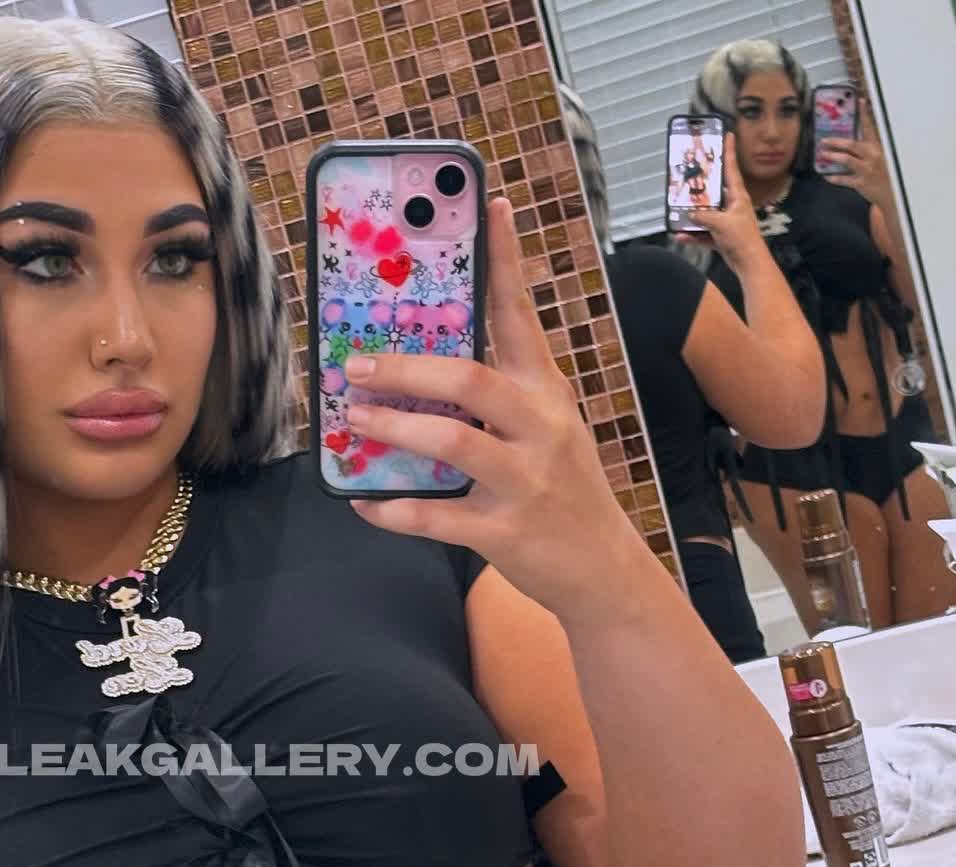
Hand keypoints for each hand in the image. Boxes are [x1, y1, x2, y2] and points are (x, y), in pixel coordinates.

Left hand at [342, 196, 646, 619]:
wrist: (603, 570)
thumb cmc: (561, 491)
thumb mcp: (546, 432)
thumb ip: (499, 399)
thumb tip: (419, 370)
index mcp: (546, 392)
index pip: (521, 315)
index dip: (504, 261)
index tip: (490, 206)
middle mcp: (540, 428)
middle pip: (469, 379)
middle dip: (405, 369)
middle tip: (354, 364)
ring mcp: (524, 481)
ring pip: (452, 442)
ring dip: (392, 429)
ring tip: (352, 418)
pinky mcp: (505, 532)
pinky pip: (435, 518)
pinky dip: (392, 510)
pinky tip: (363, 501)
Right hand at [680, 140, 761, 270]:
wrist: (749, 263)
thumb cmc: (742, 239)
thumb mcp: (721, 223)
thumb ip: (703, 216)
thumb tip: (689, 212)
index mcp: (738, 196)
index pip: (732, 169)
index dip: (729, 151)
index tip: (728, 134)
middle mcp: (732, 205)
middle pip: (715, 190)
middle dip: (703, 184)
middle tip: (692, 173)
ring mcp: (727, 221)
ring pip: (707, 212)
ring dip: (694, 214)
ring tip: (679, 210)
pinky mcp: (722, 236)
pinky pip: (704, 232)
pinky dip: (694, 234)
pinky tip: (681, 236)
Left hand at [818, 106, 893, 206]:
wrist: (895, 193)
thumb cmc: (889, 174)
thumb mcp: (884, 157)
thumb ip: (871, 149)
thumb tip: (857, 142)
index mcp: (878, 147)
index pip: (871, 127)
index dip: (865, 114)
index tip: (860, 101)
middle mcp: (872, 156)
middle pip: (852, 145)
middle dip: (836, 142)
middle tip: (824, 140)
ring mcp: (866, 169)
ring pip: (847, 160)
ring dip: (833, 157)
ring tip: (823, 155)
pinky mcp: (861, 183)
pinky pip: (844, 180)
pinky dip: (834, 178)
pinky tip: (826, 176)